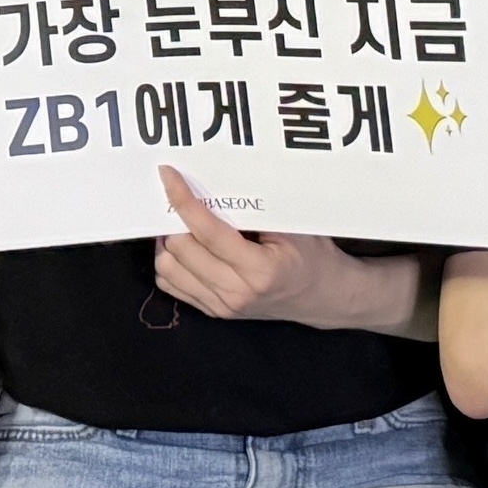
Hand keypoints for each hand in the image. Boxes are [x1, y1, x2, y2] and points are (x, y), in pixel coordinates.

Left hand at [150, 167, 413, 329]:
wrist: (321, 296)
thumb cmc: (310, 254)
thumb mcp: (292, 226)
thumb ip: (257, 209)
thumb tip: (214, 180)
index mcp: (259, 270)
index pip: (207, 232)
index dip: (182, 200)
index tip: (168, 174)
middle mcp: (236, 293)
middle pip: (180, 251)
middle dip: (171, 219)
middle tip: (175, 195)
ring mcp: (223, 307)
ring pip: (168, 271)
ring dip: (167, 242)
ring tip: (178, 222)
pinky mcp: (214, 313)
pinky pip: (172, 286)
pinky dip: (169, 263)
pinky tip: (184, 245)